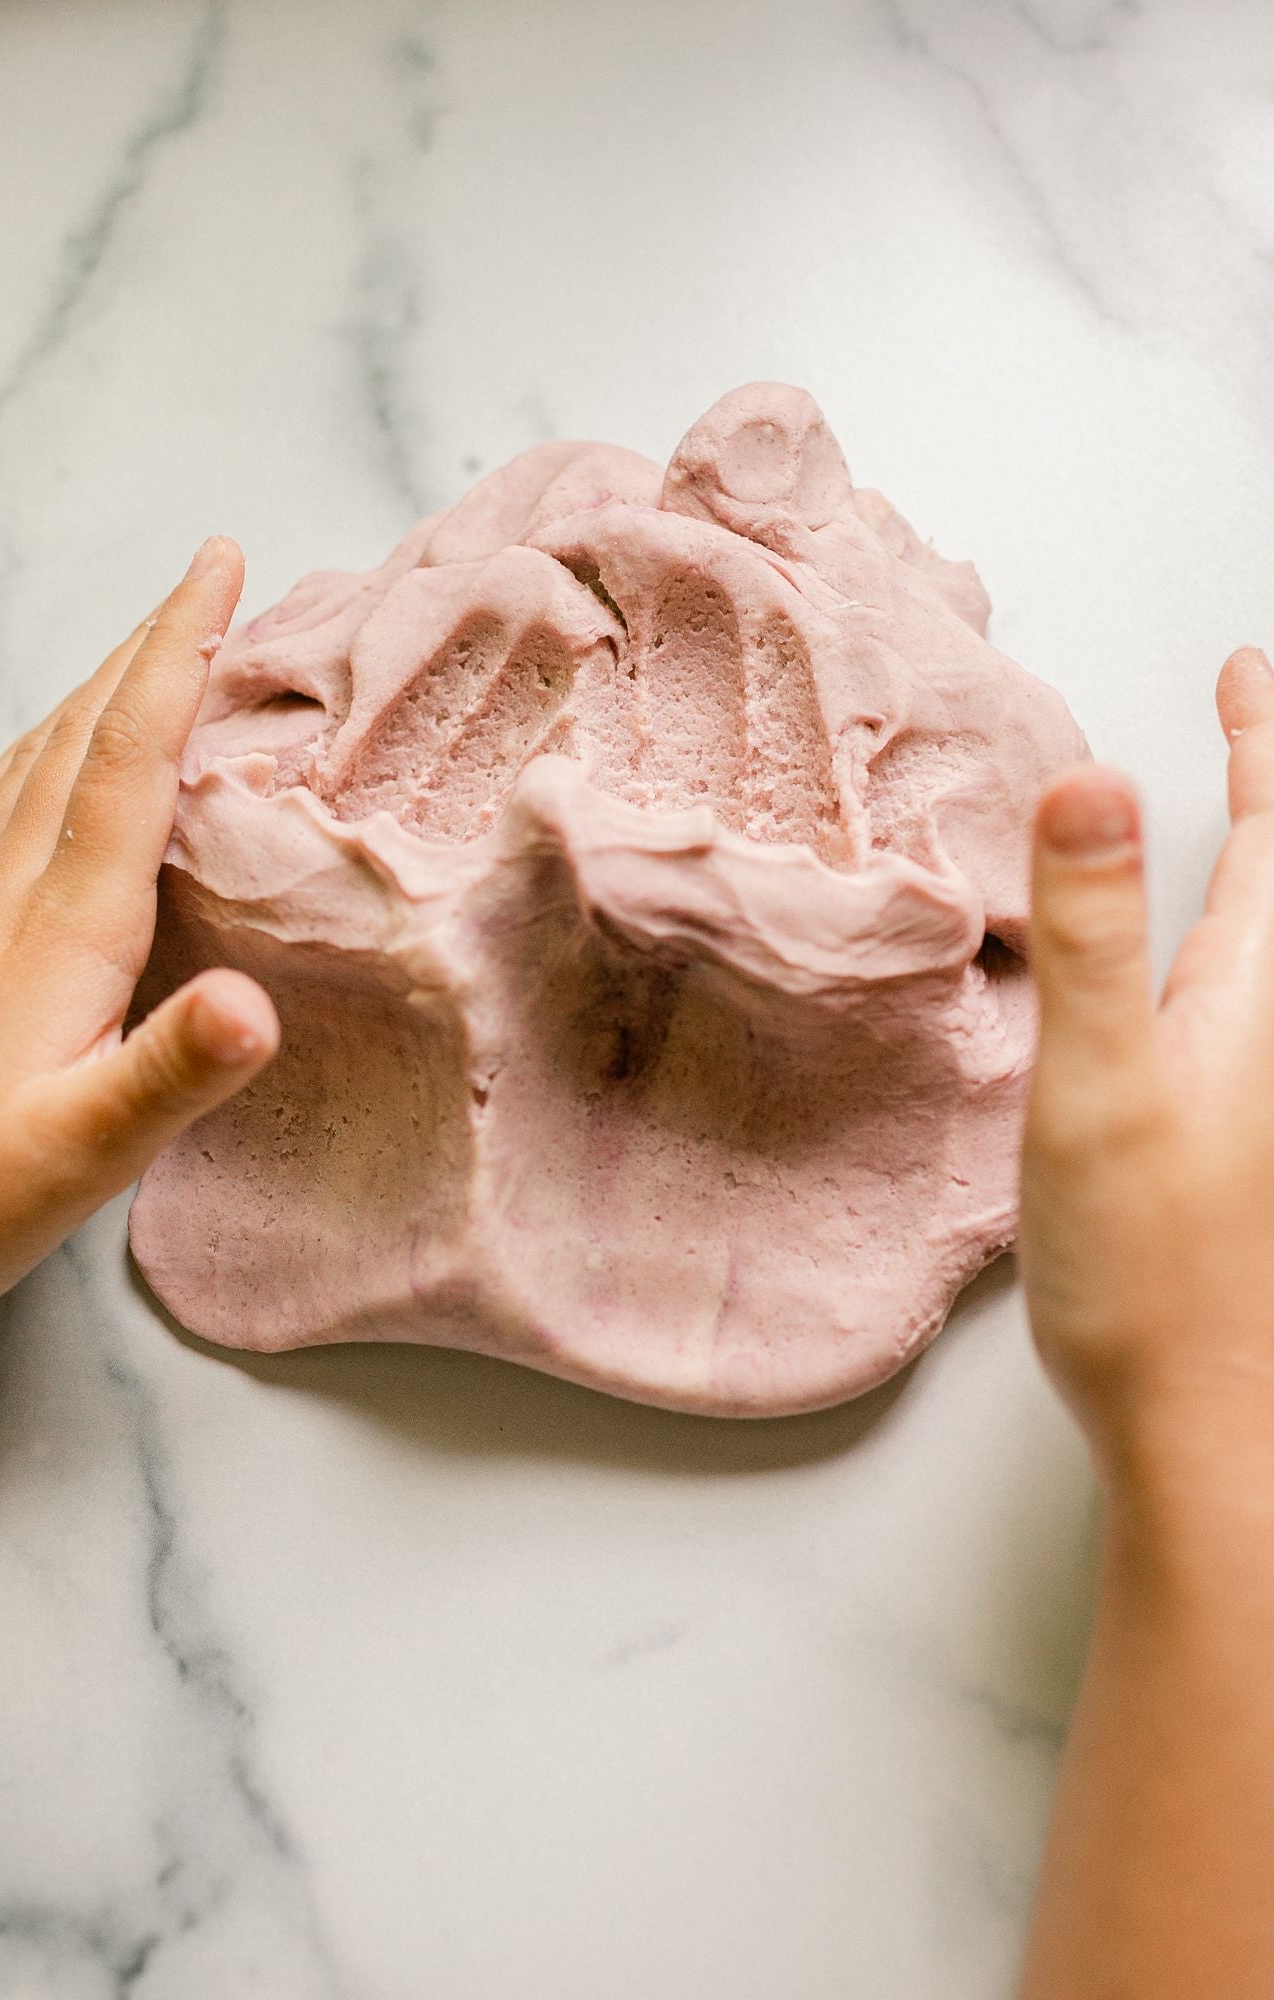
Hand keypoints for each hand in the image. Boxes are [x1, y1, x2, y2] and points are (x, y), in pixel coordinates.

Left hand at [0, 538, 278, 1309]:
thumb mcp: (83, 1150)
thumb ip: (171, 1074)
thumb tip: (255, 1006)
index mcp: (64, 922)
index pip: (129, 759)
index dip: (178, 656)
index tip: (221, 569)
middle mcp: (12, 883)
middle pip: (87, 728)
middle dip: (154, 640)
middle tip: (214, 572)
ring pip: (45, 749)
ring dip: (109, 681)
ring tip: (160, 638)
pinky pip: (10, 790)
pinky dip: (60, 739)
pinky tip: (65, 746)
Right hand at [1022, 644, 1273, 1500]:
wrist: (1203, 1415)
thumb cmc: (1151, 1266)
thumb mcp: (1101, 1084)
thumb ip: (1092, 936)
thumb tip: (1091, 782)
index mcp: (1254, 1000)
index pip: (1270, 838)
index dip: (1259, 742)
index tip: (1244, 668)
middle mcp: (1273, 1035)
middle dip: (1270, 788)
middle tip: (1249, 716)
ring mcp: (1260, 1088)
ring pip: (1270, 939)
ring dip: (1259, 861)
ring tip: (1245, 815)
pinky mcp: (1235, 1138)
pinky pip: (1243, 999)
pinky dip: (1229, 941)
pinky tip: (1202, 972)